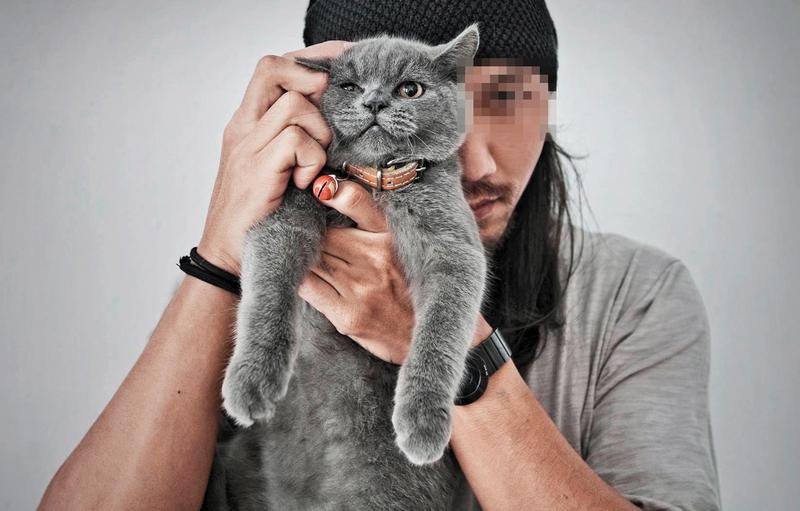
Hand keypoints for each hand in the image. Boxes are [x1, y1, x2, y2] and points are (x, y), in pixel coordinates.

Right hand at [197, 41, 351, 274]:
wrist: (229, 256)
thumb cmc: (262, 216)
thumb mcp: (281, 169)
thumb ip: (298, 139)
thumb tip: (337, 118)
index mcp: (247, 123)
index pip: (273, 68)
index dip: (310, 57)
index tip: (341, 60)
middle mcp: (243, 128)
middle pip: (275, 69)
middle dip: (314, 79)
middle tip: (333, 112)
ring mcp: (247, 146)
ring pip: (295, 105)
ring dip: (319, 133)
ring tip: (314, 165)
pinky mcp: (257, 169)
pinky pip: (296, 140)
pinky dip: (312, 160)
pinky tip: (307, 184)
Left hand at [298, 181, 414, 363]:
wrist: (424, 335)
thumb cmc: (409, 285)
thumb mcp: (399, 243)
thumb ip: (368, 214)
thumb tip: (330, 189)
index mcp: (390, 237)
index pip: (351, 202)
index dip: (327, 195)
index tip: (316, 193)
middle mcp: (376, 259)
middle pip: (323, 235)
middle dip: (310, 233)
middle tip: (301, 232)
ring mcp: (360, 289)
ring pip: (312, 260)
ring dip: (302, 256)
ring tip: (300, 254)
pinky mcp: (347, 316)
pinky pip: (308, 288)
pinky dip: (299, 278)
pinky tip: (302, 275)